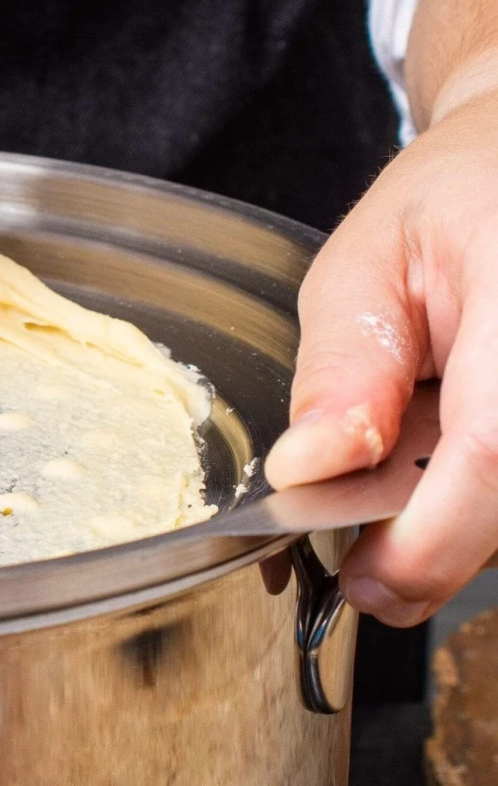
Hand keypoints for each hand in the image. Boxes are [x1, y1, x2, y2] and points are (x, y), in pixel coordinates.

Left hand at [265, 80, 497, 627]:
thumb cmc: (452, 204)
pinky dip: (478, 503)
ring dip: (457, 527)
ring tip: (408, 469)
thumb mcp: (366, 263)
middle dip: (431, 549)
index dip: (429, 539)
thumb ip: (342, 368)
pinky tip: (444, 464)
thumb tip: (307, 467)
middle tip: (361, 555)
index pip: (496, 450)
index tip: (365, 580)